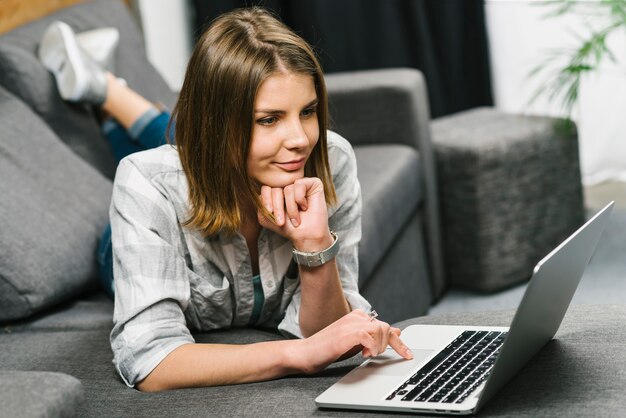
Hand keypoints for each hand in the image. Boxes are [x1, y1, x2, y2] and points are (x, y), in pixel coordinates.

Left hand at [257, 178, 330, 250]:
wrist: (306, 236)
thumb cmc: (289, 227)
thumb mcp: (267, 218)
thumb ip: (260, 204)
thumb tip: (258, 194)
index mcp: (277, 191)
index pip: (266, 188)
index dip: (266, 202)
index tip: (271, 216)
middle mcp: (288, 184)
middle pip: (275, 188)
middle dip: (277, 207)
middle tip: (281, 222)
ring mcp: (301, 183)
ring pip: (287, 189)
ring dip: (291, 208)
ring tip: (295, 219)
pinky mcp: (313, 182)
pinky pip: (299, 184)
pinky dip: (300, 199)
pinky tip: (305, 207)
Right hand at [294, 310, 413, 374]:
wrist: (305, 353)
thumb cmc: (328, 349)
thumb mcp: (355, 343)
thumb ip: (373, 337)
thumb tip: (395, 332)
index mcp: (357, 317)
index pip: (384, 325)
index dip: (397, 340)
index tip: (407, 353)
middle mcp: (355, 317)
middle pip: (385, 327)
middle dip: (394, 345)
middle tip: (395, 357)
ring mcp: (351, 324)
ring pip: (380, 330)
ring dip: (380, 346)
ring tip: (369, 355)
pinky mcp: (346, 333)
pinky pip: (369, 337)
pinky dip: (372, 348)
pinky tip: (365, 354)